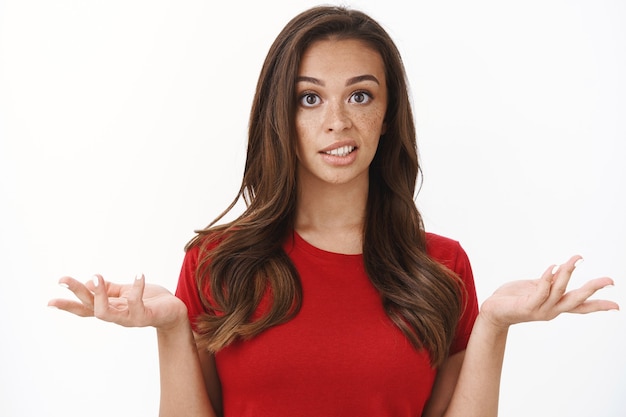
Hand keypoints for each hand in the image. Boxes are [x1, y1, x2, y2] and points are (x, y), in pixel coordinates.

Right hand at [48, 274, 187, 330]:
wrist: (175, 312)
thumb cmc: (151, 301)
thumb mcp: (127, 292)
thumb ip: (111, 289)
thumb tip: (91, 281)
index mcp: (111, 307)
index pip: (84, 308)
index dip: (67, 306)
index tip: (49, 302)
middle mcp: (117, 315)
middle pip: (89, 308)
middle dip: (76, 293)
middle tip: (63, 280)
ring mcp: (129, 319)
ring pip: (105, 313)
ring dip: (99, 295)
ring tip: (97, 277)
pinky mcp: (145, 317)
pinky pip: (137, 304)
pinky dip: (137, 289)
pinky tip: (138, 275)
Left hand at [480, 255, 618, 328]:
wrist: (493, 311)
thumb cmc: (514, 298)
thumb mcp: (536, 288)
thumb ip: (549, 282)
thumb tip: (561, 270)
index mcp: (556, 306)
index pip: (581, 307)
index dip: (599, 306)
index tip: (617, 306)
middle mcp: (551, 310)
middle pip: (577, 300)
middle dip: (593, 289)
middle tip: (609, 280)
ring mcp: (540, 309)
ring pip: (559, 291)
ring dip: (567, 274)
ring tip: (575, 260)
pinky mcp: (527, 306)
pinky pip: (540, 291)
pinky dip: (547, 279)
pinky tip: (551, 267)